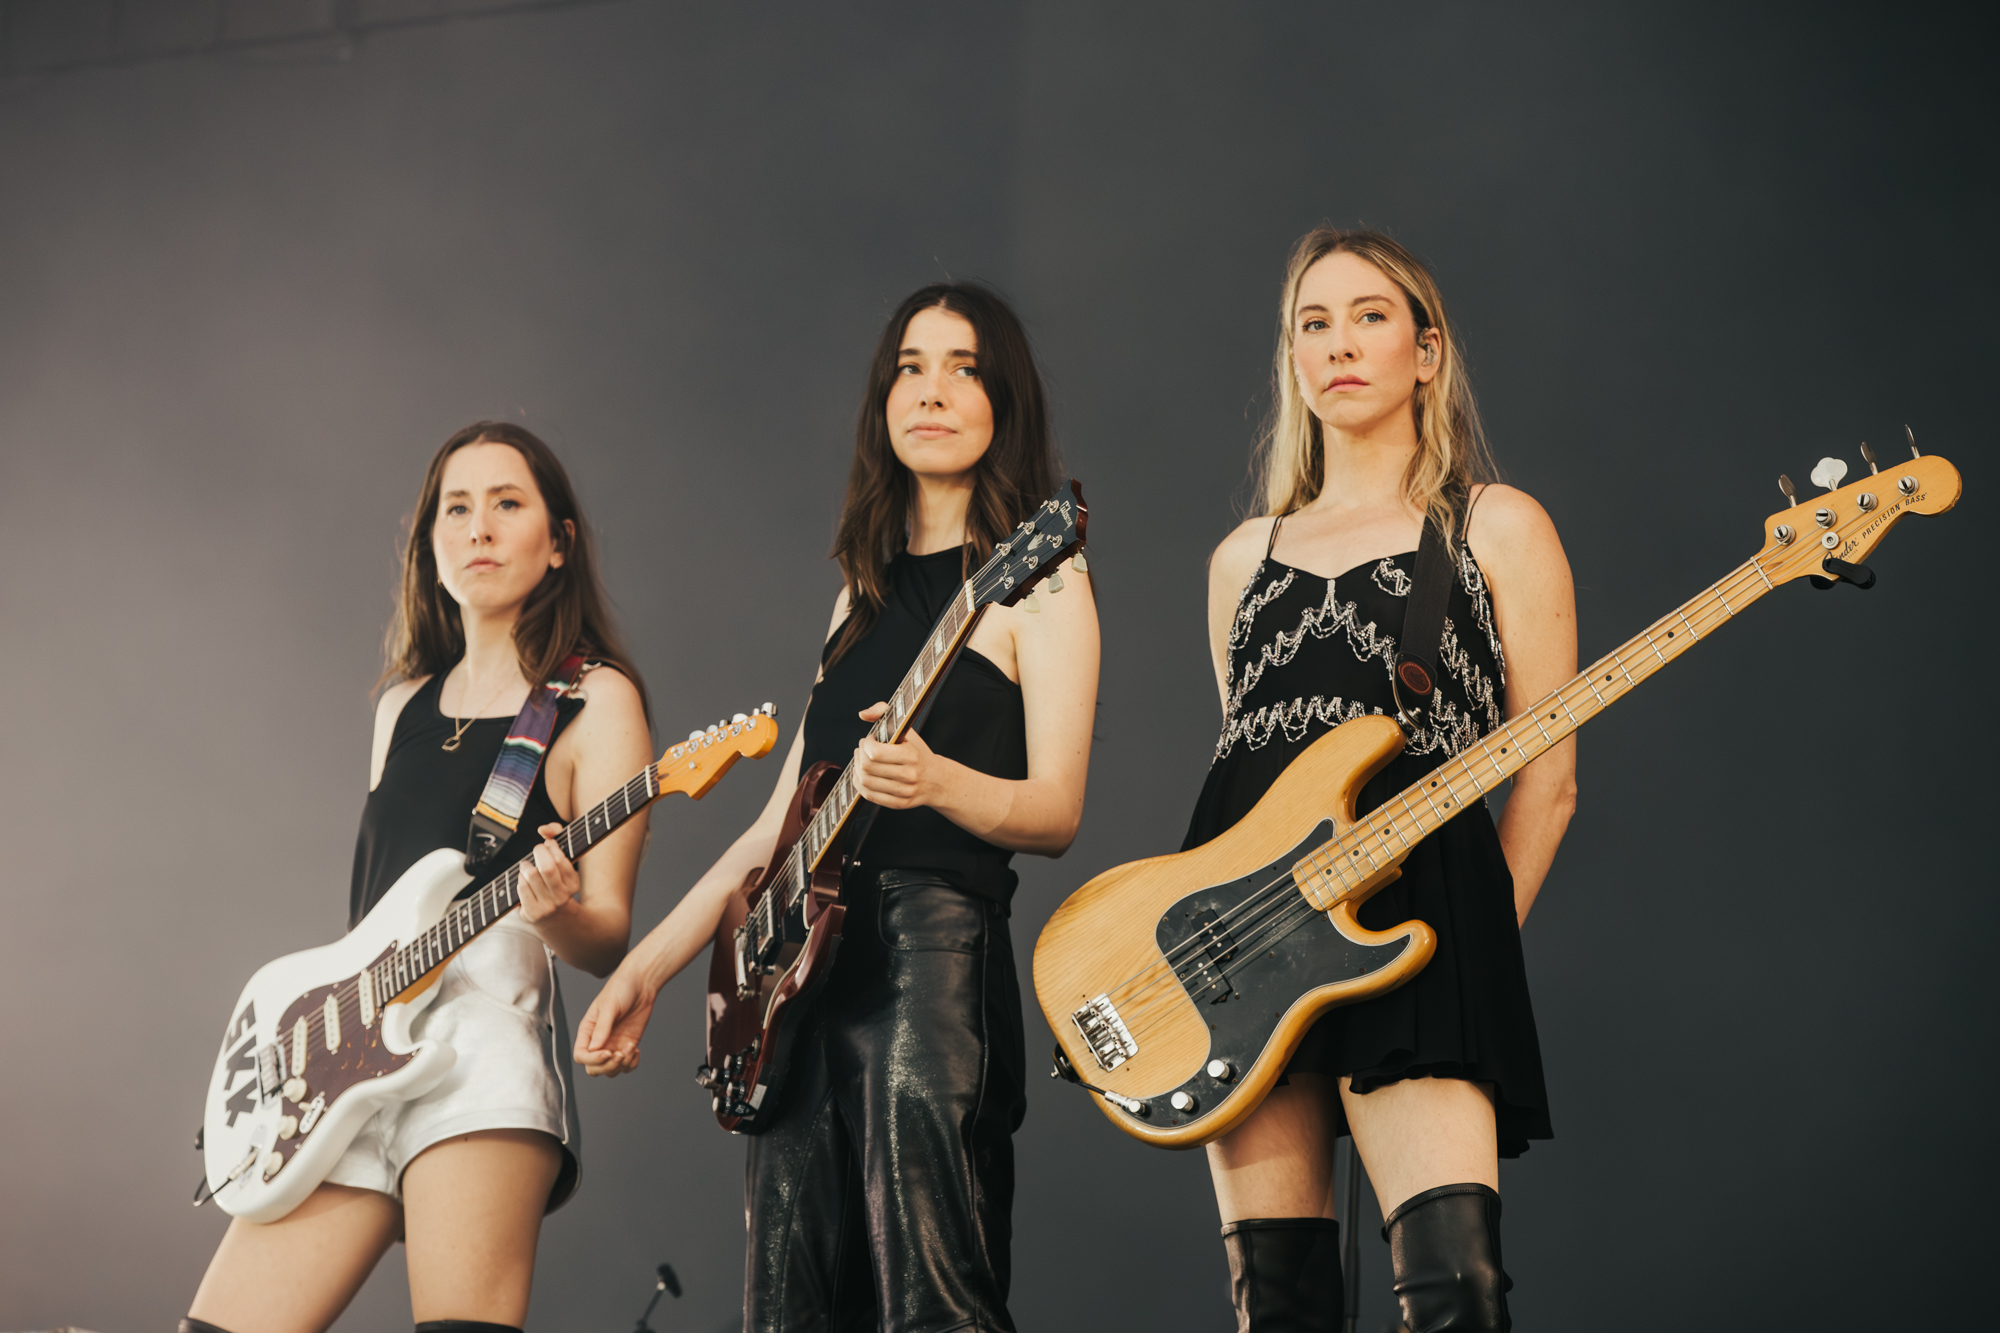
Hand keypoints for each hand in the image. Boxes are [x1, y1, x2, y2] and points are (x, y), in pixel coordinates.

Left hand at [516, 822, 580, 923]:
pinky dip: (520, 879)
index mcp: (573, 884)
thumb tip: (543, 829)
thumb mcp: (562, 864)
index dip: (552, 847)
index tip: (548, 844)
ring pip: (531, 875)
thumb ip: (557, 837)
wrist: (554, 919)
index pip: (561, 859)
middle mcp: (562, 897)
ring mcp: (547, 907)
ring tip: (528, 866)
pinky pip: (521, 887)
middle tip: (537, 849)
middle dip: (538, 852)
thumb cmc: (556, 884)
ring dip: (526, 866)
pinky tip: (524, 879)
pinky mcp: (532, 913)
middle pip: (546, 868)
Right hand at [574, 960, 654, 1077]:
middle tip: (620, 1054)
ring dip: (621, 1066)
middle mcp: (598, 1041)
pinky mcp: (628, 1046)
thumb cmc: (621, 988)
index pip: (581, 1056)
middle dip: (607, 1066)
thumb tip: (594, 1049)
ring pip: (610, 1070)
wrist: (642, 983)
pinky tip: (635, 1050)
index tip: (608, 1052)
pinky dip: (631, 1064)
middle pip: (594, 1069)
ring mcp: (613, 1045)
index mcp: (587, 1031)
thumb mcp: (609, 1006)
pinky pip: (626, 1066)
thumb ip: (602, 1028)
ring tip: (630, 1049)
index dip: (592, 1059)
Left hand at [852, 703, 944, 810]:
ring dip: (856, 768)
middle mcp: (909, 775)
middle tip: (862, 749)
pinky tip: (861, 775)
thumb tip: (863, 714)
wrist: (938, 780)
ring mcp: (904, 791)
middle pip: (867, 767)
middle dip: (859, 755)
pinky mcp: (899, 803)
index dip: (866, 744)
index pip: (875, 752)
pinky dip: (859, 784)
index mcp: (911, 754)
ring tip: (861, 761)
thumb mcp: (907, 729)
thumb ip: (884, 711)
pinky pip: (869, 795)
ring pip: (865, 782)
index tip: (870, 739)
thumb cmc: (918, 752)